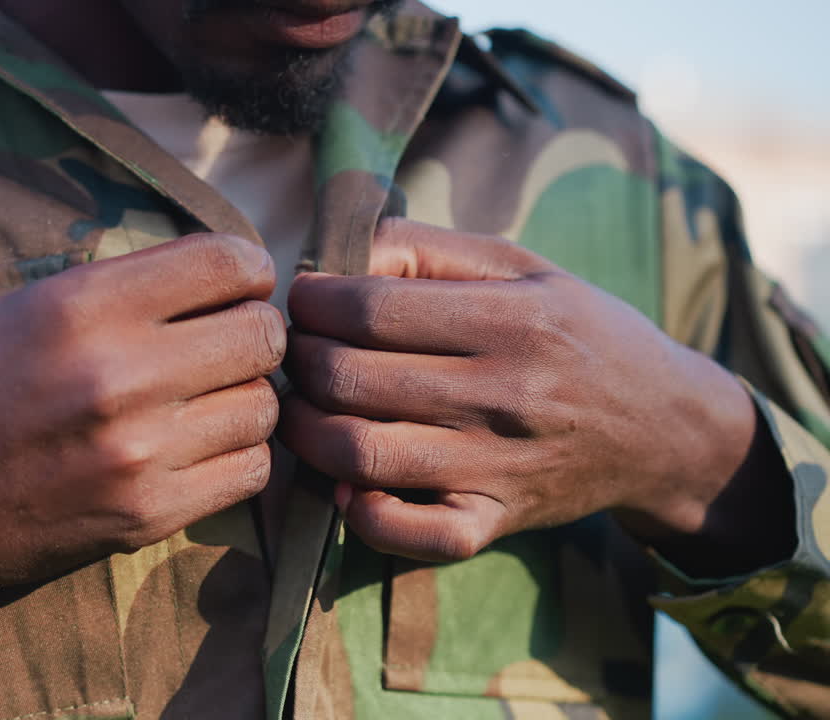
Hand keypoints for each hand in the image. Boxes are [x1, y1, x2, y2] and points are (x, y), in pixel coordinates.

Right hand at [0, 234, 284, 650]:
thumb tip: (219, 274)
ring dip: (245, 397)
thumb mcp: (23, 308)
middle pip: (263, 336)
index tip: (238, 284)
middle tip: (226, 343)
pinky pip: (250, 471)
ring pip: (265, 407)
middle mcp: (118, 375)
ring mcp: (138, 453)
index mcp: (82, 307)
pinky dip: (237, 454)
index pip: (228, 262)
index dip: (249, 267)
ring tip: (207, 398)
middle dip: (255, 332)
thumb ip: (122, 287)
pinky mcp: (148, 516)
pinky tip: (200, 447)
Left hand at [278, 219, 777, 565]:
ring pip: (361, 455)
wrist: (665, 428)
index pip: (371, 309)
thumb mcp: (521, 266)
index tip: (304, 301)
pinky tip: (348, 484)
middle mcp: (503, 395)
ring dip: (305, 432)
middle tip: (296, 352)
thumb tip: (340, 257)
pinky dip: (361, 514)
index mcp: (511, 320)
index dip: (313, 303)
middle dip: (301, 361)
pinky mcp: (495, 523)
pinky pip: (412, 534)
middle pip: (351, 379)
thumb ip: (428, 249)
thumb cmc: (579, 333)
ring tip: (301, 407)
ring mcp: (497, 468)